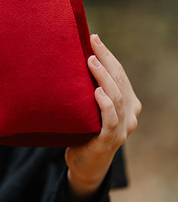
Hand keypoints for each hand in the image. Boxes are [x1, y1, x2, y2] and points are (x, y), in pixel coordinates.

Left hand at [65, 33, 141, 201]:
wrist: (85, 164)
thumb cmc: (85, 130)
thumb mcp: (91, 106)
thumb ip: (89, 88)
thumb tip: (70, 57)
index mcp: (128, 103)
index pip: (120, 73)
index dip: (108, 55)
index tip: (93, 37)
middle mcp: (130, 114)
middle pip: (120, 81)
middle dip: (106, 60)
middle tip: (91, 44)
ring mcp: (122, 129)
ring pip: (117, 98)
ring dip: (104, 78)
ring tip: (91, 62)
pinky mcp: (108, 141)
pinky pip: (110, 121)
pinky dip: (105, 105)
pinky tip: (96, 93)